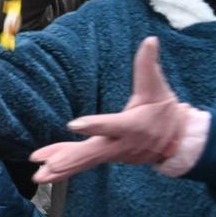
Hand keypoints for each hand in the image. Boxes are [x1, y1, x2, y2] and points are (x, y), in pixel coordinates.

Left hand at [31, 38, 190, 182]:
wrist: (177, 141)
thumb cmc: (164, 111)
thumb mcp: (157, 88)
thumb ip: (148, 66)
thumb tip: (150, 40)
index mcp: (131, 126)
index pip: (110, 125)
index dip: (93, 125)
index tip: (74, 124)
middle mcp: (118, 144)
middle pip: (91, 152)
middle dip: (68, 159)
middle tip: (47, 166)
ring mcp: (110, 153)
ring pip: (83, 161)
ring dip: (60, 169)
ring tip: (38, 177)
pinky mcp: (104, 156)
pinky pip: (82, 163)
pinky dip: (64, 168)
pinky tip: (44, 173)